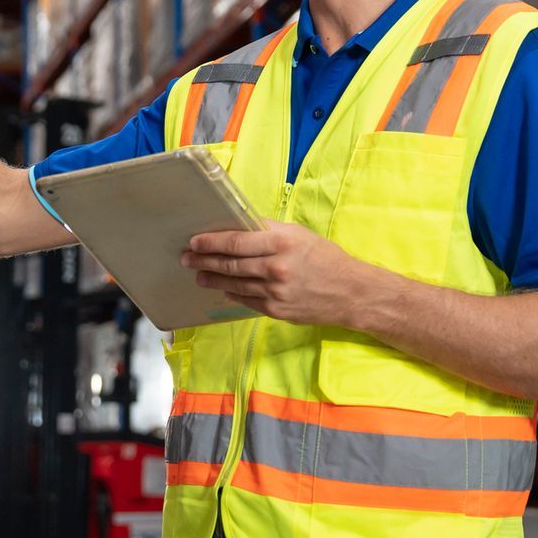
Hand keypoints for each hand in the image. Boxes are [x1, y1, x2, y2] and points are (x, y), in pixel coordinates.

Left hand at [182, 220, 377, 327]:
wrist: (350, 293)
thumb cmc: (325, 258)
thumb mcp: (299, 235)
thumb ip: (269, 231)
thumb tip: (239, 227)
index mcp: (282, 243)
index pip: (237, 241)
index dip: (211, 242)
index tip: (195, 240)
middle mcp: (276, 267)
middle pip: (230, 263)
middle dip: (204, 260)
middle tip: (187, 258)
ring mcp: (275, 292)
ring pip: (234, 284)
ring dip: (212, 278)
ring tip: (198, 274)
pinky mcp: (276, 310)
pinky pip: (246, 300)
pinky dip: (232, 293)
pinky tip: (223, 288)